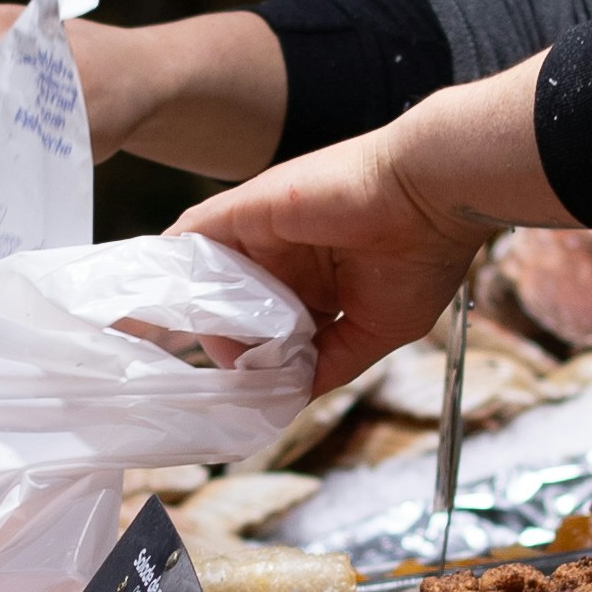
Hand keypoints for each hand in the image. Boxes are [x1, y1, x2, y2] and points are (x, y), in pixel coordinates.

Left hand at [174, 130, 484, 387]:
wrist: (429, 196)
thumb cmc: (421, 256)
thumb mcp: (378, 330)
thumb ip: (331, 362)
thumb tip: (291, 396)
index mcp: (318, 280)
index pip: (269, 323)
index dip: (255, 358)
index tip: (251, 392)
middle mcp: (286, 255)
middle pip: (233, 304)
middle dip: (221, 342)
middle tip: (220, 379)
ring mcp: (263, 231)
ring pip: (208, 275)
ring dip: (195, 313)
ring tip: (183, 353)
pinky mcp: (244, 211)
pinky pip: (190, 238)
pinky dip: (173, 270)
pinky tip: (162, 305)